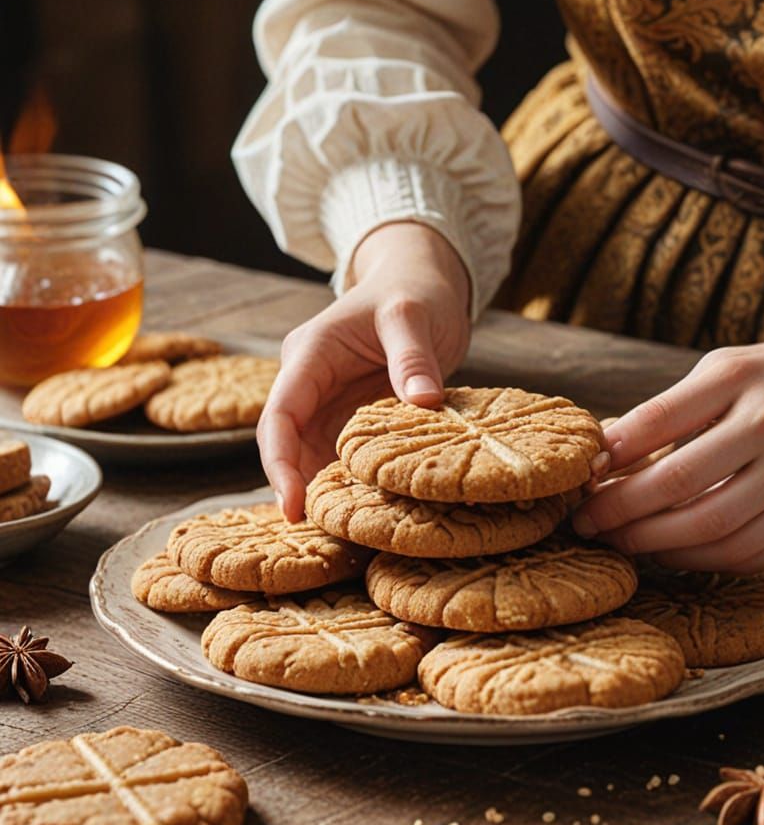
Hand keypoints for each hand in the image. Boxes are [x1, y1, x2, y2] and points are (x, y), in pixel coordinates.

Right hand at [259, 222, 470, 520]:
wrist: (421, 285)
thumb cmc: (412, 292)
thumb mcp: (413, 314)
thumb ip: (413, 356)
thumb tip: (423, 402)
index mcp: (309, 355)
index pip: (280, 416)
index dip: (280, 463)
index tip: (295, 506)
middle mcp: (310, 384)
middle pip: (289, 447)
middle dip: (300, 490)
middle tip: (325, 538)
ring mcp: (330, 405)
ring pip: (314, 459)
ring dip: (327, 494)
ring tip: (347, 538)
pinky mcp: (353, 420)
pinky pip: (344, 458)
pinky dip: (352, 485)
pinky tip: (369, 516)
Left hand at [572, 315, 763, 571]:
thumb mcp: (730, 368)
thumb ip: (671, 408)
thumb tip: (607, 452)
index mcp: (742, 381)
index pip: (657, 423)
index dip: (610, 457)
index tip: (581, 478)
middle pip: (678, 486)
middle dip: (620, 511)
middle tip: (587, 524)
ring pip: (712, 531)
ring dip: (654, 544)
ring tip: (622, 543)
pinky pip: (749, 554)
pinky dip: (701, 561)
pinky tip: (671, 554)